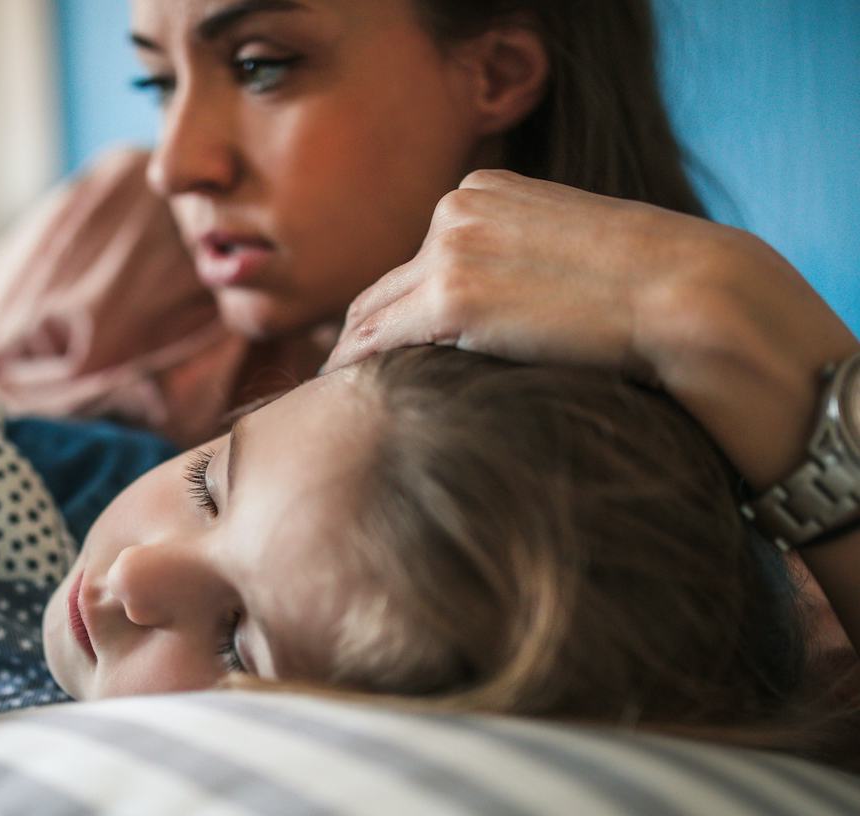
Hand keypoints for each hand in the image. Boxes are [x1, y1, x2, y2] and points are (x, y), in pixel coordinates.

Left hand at [326, 170, 856, 487]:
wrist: (695, 299)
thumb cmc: (650, 293)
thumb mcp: (568, 259)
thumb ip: (516, 272)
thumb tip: (484, 323)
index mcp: (483, 192)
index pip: (416, 261)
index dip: (391, 311)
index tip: (368, 351)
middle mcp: (456, 210)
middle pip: (381, 287)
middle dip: (358, 337)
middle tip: (335, 384)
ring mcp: (451, 251)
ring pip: (371, 318)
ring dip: (351, 363)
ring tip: (332, 408)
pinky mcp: (452, 298)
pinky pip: (380, 344)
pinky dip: (358, 377)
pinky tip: (346, 410)